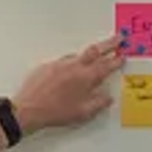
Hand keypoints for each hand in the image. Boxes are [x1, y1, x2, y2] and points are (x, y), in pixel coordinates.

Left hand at [11, 37, 127, 132]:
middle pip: (96, 50)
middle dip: (109, 43)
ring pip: (78, 54)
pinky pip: (63, 60)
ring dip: (88, 54)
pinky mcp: (47, 66)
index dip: (117, 60)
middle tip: (118, 38)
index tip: (122, 57)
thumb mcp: (83, 113)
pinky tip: (70, 68)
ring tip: (94, 54)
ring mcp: (60, 64)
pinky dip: (70, 62)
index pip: (107, 65)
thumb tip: (107, 98)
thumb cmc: (54, 112)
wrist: (29, 109)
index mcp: (86, 78)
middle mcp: (74, 67)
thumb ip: (99, 103)